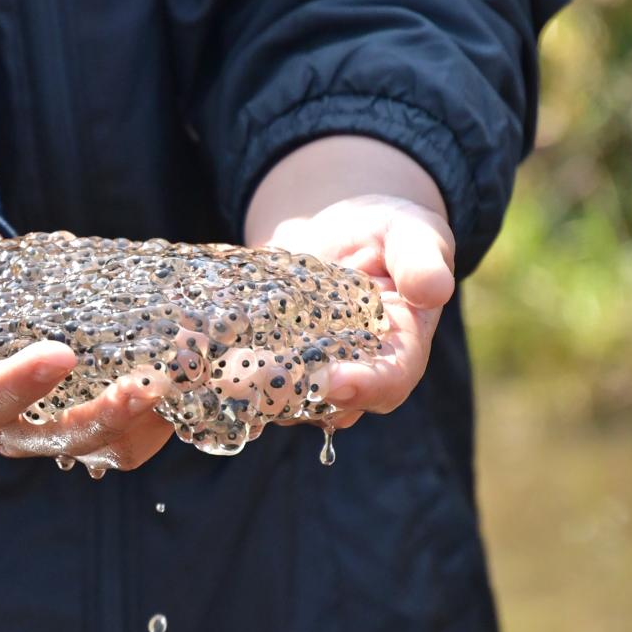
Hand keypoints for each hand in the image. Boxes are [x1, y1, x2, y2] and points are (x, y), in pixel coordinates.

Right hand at [0, 199, 175, 474]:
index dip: (21, 384)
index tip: (63, 354)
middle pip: (47, 440)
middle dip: (100, 419)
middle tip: (146, 385)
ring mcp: (37, 421)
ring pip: (92, 448)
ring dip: (137, 427)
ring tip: (177, 386)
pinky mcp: (70, 411)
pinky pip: (115, 434)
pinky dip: (150, 420)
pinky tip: (183, 387)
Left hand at [243, 137, 456, 429]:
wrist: (339, 228)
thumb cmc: (390, 231)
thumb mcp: (413, 232)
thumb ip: (422, 259)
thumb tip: (435, 289)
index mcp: (402, 351)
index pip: (389, 381)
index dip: (362, 386)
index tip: (330, 381)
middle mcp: (356, 375)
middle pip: (329, 402)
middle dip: (291, 395)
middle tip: (254, 381)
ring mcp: (311, 375)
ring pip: (283, 398)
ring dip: (250, 389)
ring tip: (218, 370)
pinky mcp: (273, 363)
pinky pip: (250, 376)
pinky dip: (223, 365)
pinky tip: (196, 347)